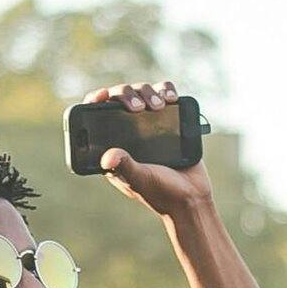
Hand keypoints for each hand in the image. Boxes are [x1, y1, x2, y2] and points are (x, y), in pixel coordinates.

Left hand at [83, 81, 213, 215]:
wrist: (191, 197)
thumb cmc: (161, 193)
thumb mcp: (140, 180)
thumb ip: (125, 167)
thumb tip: (108, 157)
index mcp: (112, 146)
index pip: (96, 116)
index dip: (95, 100)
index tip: (102, 95)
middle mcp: (128, 132)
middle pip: (119, 97)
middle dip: (126, 95)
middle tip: (138, 108)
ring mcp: (148, 124)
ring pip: (141, 92)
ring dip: (147, 92)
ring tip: (159, 106)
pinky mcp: (169, 119)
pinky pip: (164, 95)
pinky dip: (166, 90)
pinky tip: (170, 97)